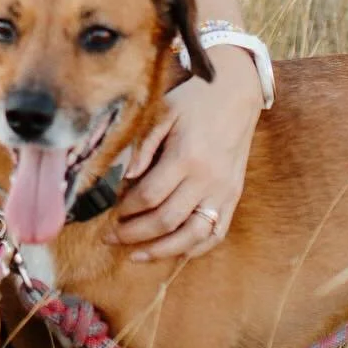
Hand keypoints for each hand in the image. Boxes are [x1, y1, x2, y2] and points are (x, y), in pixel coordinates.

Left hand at [107, 50, 262, 261]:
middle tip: (110, 237)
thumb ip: (144, 147)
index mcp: (186, 157)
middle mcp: (208, 180)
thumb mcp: (163, 113)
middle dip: (134, 233)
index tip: (110, 211)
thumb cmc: (195, 99)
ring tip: (136, 254)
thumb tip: (126, 177)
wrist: (237, 93)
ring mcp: (224, 192)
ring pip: (192, 236)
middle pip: (166, 220)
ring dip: (161, 250)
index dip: (126, 209)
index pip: (150, 195)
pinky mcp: (234, 198)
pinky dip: (193, 248)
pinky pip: (215, 234)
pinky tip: (172, 252)